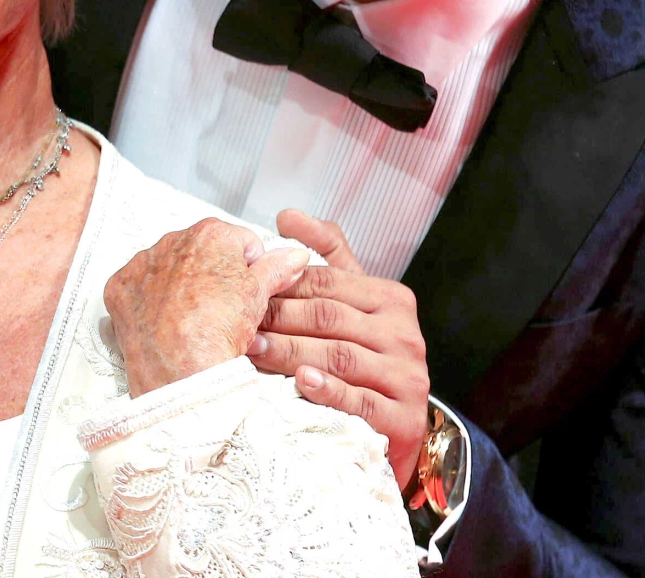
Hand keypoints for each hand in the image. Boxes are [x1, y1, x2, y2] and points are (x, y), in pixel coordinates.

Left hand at [105, 218, 311, 397]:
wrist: (181, 372)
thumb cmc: (221, 333)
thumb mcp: (259, 296)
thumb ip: (278, 267)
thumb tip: (296, 254)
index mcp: (212, 233)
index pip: (239, 242)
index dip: (248, 270)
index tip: (244, 294)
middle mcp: (173, 239)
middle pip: (202, 252)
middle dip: (212, 274)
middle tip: (219, 310)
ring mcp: (142, 263)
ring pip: (169, 267)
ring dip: (179, 285)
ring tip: (191, 319)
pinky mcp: (119, 287)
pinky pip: (138, 287)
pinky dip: (149, 301)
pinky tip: (163, 322)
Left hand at [249, 209, 429, 484]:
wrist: (399, 428)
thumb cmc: (365, 358)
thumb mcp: (351, 303)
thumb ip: (326, 257)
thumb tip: (287, 216)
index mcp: (391, 299)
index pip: (328, 283)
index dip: (283, 283)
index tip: (243, 287)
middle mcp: (404, 334)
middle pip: (329, 317)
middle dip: (279, 317)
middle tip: (237, 320)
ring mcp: (407, 377)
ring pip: (339, 355)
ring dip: (291, 351)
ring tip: (252, 349)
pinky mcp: (404, 418)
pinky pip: (360, 401)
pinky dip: (328, 390)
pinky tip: (301, 381)